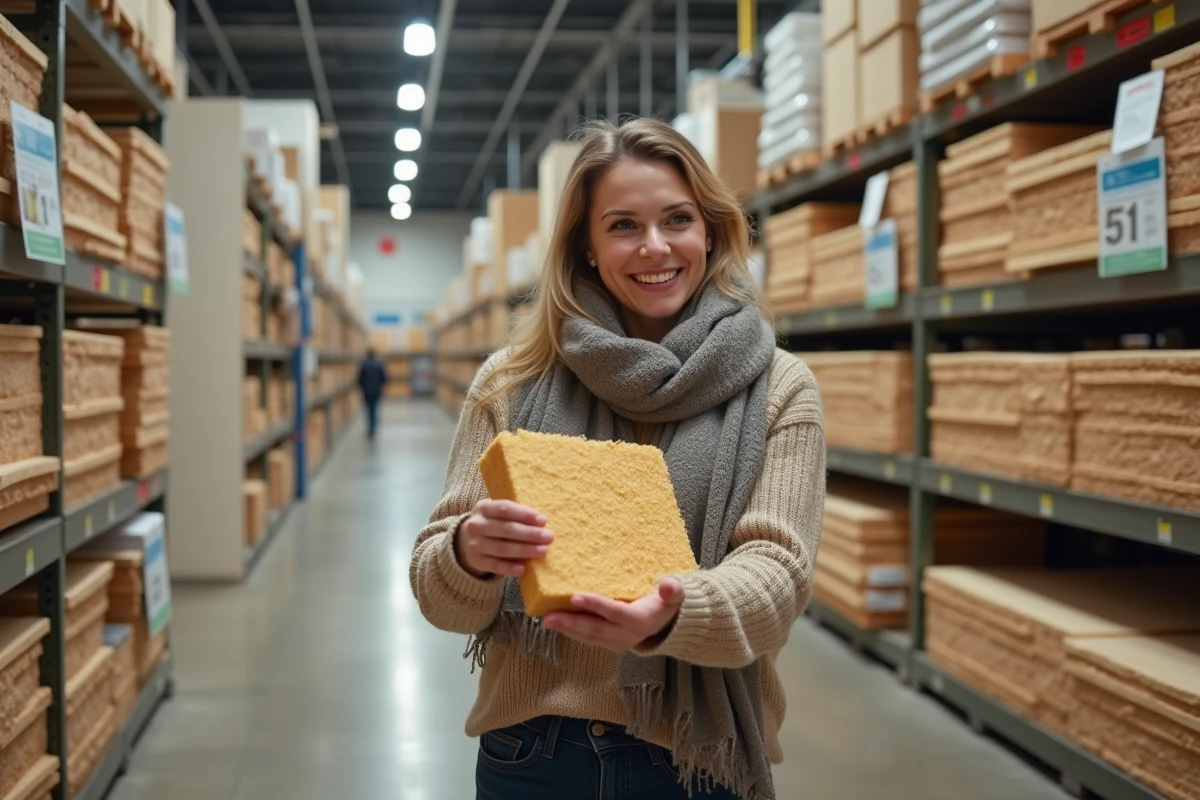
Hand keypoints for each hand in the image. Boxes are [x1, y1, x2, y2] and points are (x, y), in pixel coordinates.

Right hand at [455, 499, 552, 578]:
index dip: (525, 515)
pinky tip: (523, 569)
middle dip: (529, 534)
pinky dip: (509, 568)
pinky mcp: (476, 561)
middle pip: (506, 529)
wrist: (466, 540)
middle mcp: (476, 525)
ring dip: (524, 550)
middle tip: (549, 537)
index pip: (505, 509)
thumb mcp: (498, 513)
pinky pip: (494, 565)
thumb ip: (516, 515)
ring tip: (543, 551)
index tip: (543, 521)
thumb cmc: (493, 524)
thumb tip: (542, 524)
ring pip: (502, 548)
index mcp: (483, 508)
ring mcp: (474, 544)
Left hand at [542, 578, 684, 652]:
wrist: (669, 623)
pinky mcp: (610, 643)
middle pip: (596, 629)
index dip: (596, 605)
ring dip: (567, 629)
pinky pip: (589, 638)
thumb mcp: (676, 593)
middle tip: (548, 616)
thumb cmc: (668, 601)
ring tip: (547, 620)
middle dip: (571, 622)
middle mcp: (629, 636)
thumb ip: (673, 589)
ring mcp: (618, 642)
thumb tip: (669, 585)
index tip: (575, 596)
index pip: (616, 613)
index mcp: (642, 621)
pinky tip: (559, 623)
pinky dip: (572, 631)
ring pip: (589, 637)